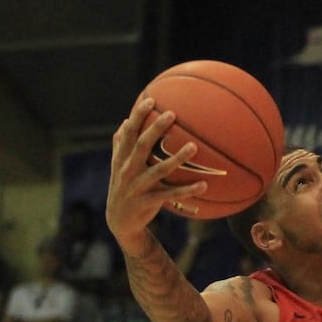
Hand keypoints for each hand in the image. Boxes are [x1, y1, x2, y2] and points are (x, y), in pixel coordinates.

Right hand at [105, 97, 219, 247]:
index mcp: (121, 158)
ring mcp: (137, 187)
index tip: (151, 100)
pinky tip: (204, 185)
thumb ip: (120, 144)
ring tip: (194, 147)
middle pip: (141, 146)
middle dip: (155, 129)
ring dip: (177, 158)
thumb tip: (124, 121)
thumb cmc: (123, 187)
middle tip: (172, 114)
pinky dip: (187, 190)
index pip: (128, 133)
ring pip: (158, 170)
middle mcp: (127, 170)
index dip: (138, 116)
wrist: (120, 221)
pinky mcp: (148, 202)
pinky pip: (170, 195)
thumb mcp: (117, 166)